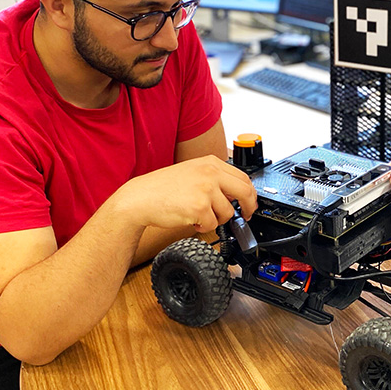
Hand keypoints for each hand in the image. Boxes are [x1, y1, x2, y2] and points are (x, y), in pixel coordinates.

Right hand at [113, 155, 257, 233]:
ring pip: (228, 212)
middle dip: (248, 208)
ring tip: (200, 216)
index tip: (249, 203)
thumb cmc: (162, 188)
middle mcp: (210, 173)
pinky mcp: (199, 207)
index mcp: (210, 162)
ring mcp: (206, 189)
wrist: (140, 198)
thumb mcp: (192, 172)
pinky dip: (204, 227)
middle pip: (245, 192)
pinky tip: (192, 220)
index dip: (250, 194)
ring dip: (217, 219)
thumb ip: (214, 178)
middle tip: (245, 216)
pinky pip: (213, 224)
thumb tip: (236, 195)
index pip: (243, 177)